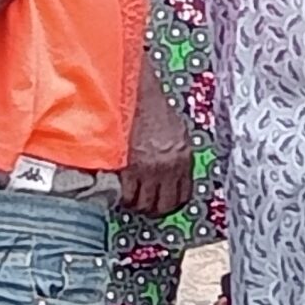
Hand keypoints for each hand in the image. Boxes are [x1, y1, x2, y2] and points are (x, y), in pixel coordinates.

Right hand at [120, 84, 195, 216]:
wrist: (134, 94)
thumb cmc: (152, 108)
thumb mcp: (176, 132)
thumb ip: (176, 155)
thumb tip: (174, 174)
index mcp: (184, 158)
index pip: (184, 195)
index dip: (173, 204)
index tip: (165, 205)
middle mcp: (170, 167)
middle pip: (165, 205)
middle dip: (155, 210)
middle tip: (146, 207)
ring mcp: (149, 169)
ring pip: (144, 203)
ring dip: (137, 204)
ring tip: (131, 199)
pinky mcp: (129, 168)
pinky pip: (127, 195)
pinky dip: (123, 197)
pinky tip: (120, 191)